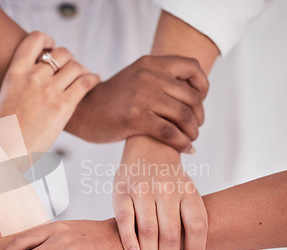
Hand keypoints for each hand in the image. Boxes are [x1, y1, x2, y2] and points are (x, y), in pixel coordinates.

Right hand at [0, 31, 99, 152]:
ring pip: (75, 66)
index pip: (35, 39)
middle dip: (69, 59)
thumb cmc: (7, 129)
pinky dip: (93, 78)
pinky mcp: (64, 105)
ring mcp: (48, 91)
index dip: (48, 41)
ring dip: (82, 69)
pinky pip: (86, 82)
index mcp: (15, 72)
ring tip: (84, 76)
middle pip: (61, 53)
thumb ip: (23, 82)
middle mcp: (32, 77)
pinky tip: (96, 80)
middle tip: (71, 69)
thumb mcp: (8, 96)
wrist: (7, 151)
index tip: (52, 48)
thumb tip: (40, 75)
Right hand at [65, 55, 208, 151]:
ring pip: (184, 116)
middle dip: (199, 116)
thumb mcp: (136, 78)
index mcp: (151, 63)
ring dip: (193, 132)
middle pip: (191, 96)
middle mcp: (149, 76)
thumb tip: (193, 95)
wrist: (83, 111)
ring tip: (191, 139)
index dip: (203, 85)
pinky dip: (183, 143)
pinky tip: (186, 149)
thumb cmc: (113, 100)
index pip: (191, 67)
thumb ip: (160, 79)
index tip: (199, 100)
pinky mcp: (135, 118)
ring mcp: (142, 97)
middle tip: (195, 128)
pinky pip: (170, 133)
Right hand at [113, 136, 206, 249]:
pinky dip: (129, 243)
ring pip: (148, 231)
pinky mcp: (121, 192)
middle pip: (171, 234)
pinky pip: (124, 221)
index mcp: (187, 191)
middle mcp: (166, 190)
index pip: (197, 226)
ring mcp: (143, 190)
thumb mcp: (187, 190)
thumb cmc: (169, 179)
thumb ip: (188, 216)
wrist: (147, 147)